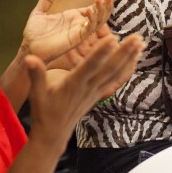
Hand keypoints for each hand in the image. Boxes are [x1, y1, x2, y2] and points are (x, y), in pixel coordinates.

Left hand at [20, 0, 114, 63]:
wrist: (28, 47)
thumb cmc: (33, 34)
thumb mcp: (39, 13)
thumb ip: (45, 1)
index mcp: (72, 18)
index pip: (92, 9)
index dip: (101, 2)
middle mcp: (78, 25)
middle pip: (99, 15)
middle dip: (106, 5)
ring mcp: (78, 32)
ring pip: (97, 22)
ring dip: (102, 11)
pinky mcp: (75, 40)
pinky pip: (88, 31)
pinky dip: (91, 21)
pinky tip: (90, 10)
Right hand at [24, 31, 144, 148]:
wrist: (54, 134)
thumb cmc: (44, 111)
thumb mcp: (36, 93)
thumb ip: (35, 74)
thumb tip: (30, 57)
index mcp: (73, 85)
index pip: (89, 66)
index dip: (101, 53)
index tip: (112, 39)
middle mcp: (88, 88)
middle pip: (109, 68)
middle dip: (124, 53)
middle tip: (138, 37)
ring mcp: (95, 92)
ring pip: (116, 73)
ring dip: (129, 58)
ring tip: (141, 43)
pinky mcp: (98, 95)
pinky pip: (115, 80)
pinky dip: (126, 69)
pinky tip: (135, 59)